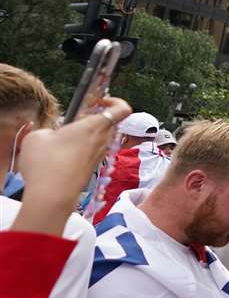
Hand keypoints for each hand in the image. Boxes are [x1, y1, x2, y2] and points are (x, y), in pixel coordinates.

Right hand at [14, 97, 131, 225]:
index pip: (122, 108)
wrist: (52, 197)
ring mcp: (99, 156)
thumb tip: (53, 135)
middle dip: (93, 119)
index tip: (98, 101)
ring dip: (86, 135)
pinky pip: (91, 152)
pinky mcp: (92, 169)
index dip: (114, 101)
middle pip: (108, 123)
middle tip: (74, 121)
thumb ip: (48, 130)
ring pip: (99, 138)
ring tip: (63, 139)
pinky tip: (61, 155)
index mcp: (95, 126)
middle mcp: (103, 140)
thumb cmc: (46, 164)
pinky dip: (81, 150)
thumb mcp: (37, 137)